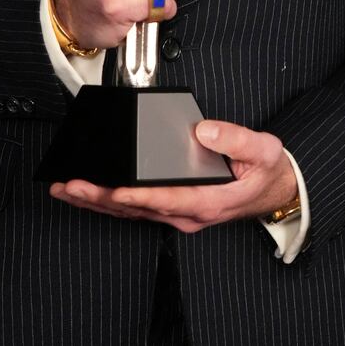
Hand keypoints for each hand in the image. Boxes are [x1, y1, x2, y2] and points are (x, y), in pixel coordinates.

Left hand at [49, 121, 297, 233]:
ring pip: (132, 212)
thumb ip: (235, 139)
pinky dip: (110, 203)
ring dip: (98, 202)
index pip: (163, 198)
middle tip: (71, 186)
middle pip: (137, 208)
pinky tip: (92, 195)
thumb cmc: (266, 172)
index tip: (111, 190)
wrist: (276, 191)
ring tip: (68, 190)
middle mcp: (188, 212)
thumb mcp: (263, 150)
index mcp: (207, 200)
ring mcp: (180, 214)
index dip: (135, 195)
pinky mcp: (175, 209)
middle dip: (101, 198)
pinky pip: (137, 209)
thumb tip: (204, 131)